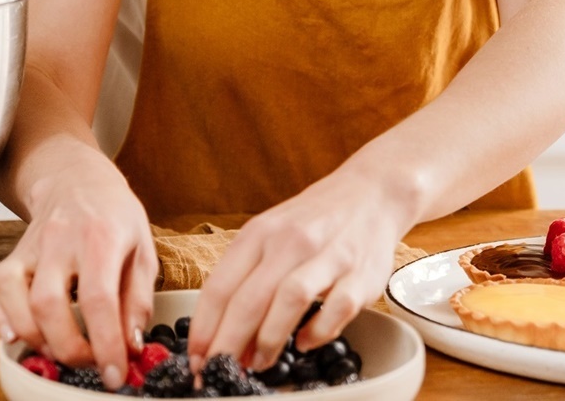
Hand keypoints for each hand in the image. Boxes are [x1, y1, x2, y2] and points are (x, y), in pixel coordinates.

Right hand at [0, 159, 158, 391]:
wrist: (78, 181)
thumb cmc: (114, 216)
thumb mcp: (143, 251)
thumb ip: (138, 300)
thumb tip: (131, 345)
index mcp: (102, 237)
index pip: (99, 298)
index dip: (105, 343)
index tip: (114, 372)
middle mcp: (60, 240)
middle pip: (49, 304)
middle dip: (67, 347)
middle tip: (88, 363)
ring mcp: (30, 246)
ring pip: (14, 298)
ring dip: (34, 338)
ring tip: (58, 349)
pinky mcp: (9, 254)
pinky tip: (15, 334)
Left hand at [185, 169, 415, 372]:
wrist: (370, 193)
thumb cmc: (313, 221)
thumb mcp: (270, 234)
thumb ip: (247, 277)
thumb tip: (224, 334)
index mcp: (261, 232)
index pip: (220, 286)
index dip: (203, 329)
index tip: (195, 358)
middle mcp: (292, 241)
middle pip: (250, 298)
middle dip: (228, 343)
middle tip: (217, 370)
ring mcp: (329, 256)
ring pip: (290, 299)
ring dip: (269, 339)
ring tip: (258, 363)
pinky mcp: (362, 274)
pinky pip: (338, 308)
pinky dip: (318, 331)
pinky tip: (305, 343)